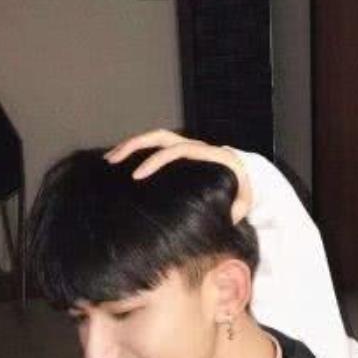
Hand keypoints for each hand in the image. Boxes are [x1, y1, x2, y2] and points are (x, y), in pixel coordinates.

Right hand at [104, 129, 252, 223]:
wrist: (247, 173)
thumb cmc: (244, 188)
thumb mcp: (243, 200)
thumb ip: (236, 209)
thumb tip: (228, 219)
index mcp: (209, 155)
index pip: (178, 151)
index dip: (156, 161)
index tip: (138, 175)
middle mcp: (195, 145)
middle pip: (161, 137)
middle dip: (135, 147)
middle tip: (115, 162)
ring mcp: (187, 145)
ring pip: (155, 138)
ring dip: (131, 145)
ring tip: (110, 159)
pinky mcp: (181, 150)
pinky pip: (157, 145)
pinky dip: (139, 150)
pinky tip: (123, 162)